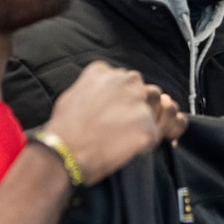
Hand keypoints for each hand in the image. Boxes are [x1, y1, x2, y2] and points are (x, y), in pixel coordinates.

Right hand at [44, 61, 185, 185]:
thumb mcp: (73, 94)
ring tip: (128, 138)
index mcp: (105, 71)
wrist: (64, 152)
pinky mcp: (147, 127)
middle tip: (126, 127)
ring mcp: (139, 103)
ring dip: (148, 122)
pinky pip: (156, 134)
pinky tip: (129, 149)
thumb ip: (95, 88)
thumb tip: (104, 95)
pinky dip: (146, 144)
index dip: (126, 99)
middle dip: (141, 108)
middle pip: (147, 91)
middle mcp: (125, 81)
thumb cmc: (64, 129)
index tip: (118, 112)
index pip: (127, 80)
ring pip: (159, 109)